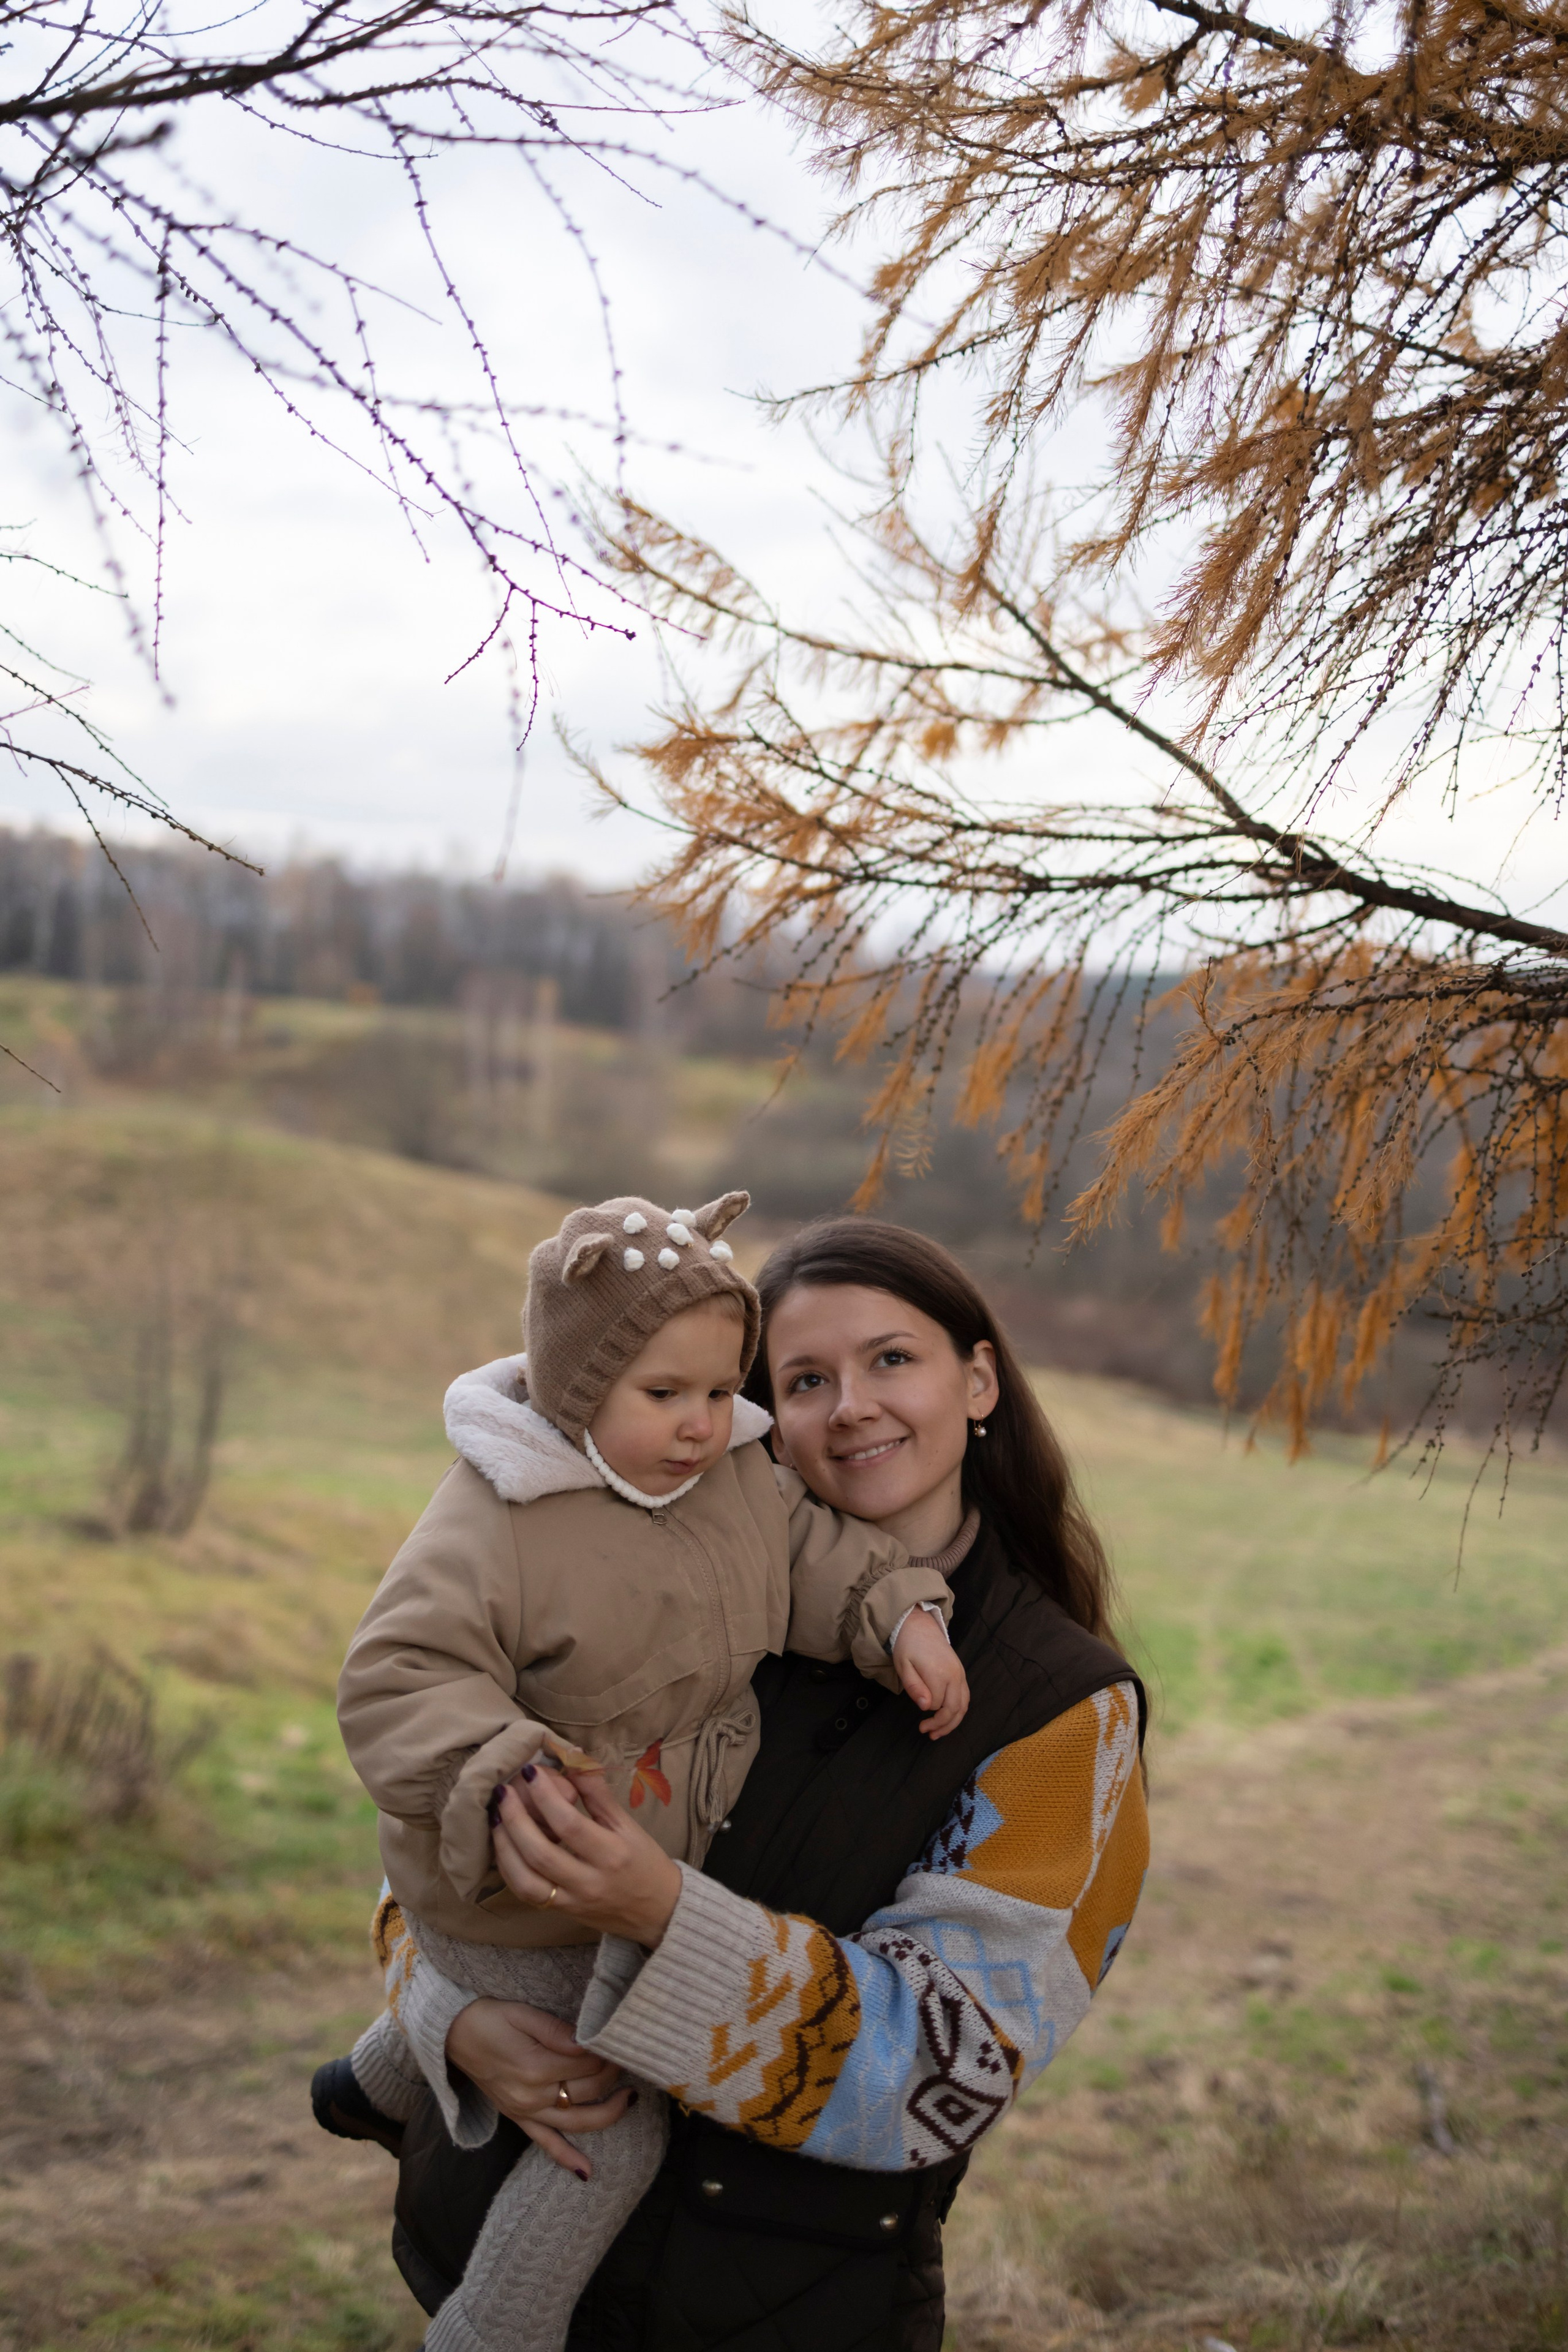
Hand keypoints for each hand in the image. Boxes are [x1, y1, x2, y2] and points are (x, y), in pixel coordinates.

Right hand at [445, 1997, 631, 2179]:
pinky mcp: (519, 2119)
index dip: (607, 2053)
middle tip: (625, 2057)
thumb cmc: (489, 2019)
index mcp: (535, 2067)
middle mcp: (532, 2097)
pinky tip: (587, 2172)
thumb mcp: (522, 2013)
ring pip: (577, 2122)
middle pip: (587, 2091)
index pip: (587, 2065)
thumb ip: (557, 2031)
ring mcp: (525, 2112)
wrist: (452, 2035)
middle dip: (612, 2074)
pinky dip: (567, 2159)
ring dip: (608, 2113)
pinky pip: (546, 2144)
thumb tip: (588, 2043)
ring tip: (630, 2098)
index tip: (618, 2039)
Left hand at [492, 1763, 682, 1946]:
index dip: (545, 1796)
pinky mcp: (560, 1913)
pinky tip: (504, 1844)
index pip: (570, 1824)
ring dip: (504, 1847)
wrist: (658, 1911)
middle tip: (503, 1791)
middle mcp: (589, 1882)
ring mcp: (572, 1901)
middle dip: (515, 1819)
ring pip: (525, 1881)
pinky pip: (525, 1893)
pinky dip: (509, 1868)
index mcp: (612, 1854)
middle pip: (540, 1853)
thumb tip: (572, 1758)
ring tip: (496, 1817)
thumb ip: (598, 1793)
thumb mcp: (628, 1824)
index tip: (530, 1771)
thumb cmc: (645, 1862)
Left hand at [891, 1609, 968, 1736]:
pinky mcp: (961, 1673)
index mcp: (939, 1673)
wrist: (919, 1624)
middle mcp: (954, 1675)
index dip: (926, 1710)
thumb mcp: (903, 1666)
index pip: (936, 1704)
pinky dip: (959, 1711)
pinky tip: (948, 1717)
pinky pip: (965, 1697)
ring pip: (964, 1705)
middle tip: (927, 1733)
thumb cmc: (907, 1646)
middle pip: (955, 1709)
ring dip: (953, 1722)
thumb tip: (926, 1707)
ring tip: (938, 1732)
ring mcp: (960, 1674)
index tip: (916, 1714)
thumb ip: (914, 1687)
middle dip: (942, 1725)